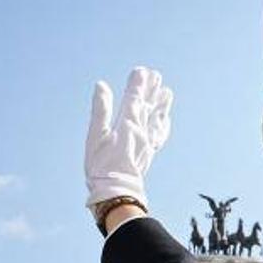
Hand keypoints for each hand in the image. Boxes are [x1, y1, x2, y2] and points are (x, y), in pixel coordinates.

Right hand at [85, 66, 172, 208]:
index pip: (134, 98)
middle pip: (148, 105)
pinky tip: (165, 120)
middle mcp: (141, 130)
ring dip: (161, 104)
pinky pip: (159, 135)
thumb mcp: (95, 135)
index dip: (138, 83)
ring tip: (167, 92)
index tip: (141, 70)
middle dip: (151, 90)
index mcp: (127, 124)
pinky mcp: (148, 153)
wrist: (116, 191)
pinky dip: (163, 125)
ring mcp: (146, 142)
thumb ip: (101, 109)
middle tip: (156, 75)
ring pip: (156, 118)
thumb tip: (101, 86)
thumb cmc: (101, 165)